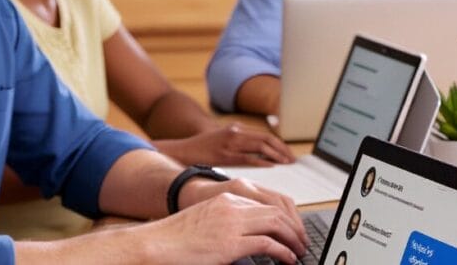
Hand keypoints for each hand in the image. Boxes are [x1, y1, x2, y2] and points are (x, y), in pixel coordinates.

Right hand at [129, 192, 309, 262]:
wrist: (154, 244)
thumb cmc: (175, 238)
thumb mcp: (206, 222)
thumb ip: (228, 224)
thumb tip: (250, 237)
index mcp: (227, 198)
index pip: (267, 203)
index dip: (286, 218)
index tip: (293, 230)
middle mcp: (232, 206)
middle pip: (277, 211)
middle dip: (295, 228)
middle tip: (302, 242)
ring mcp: (232, 223)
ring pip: (277, 224)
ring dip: (293, 239)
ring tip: (299, 251)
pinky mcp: (230, 243)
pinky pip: (268, 244)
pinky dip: (283, 252)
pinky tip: (287, 259)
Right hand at [158, 124, 295, 166]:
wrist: (184, 151)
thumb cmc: (203, 147)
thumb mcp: (223, 137)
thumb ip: (239, 139)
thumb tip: (258, 149)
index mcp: (236, 128)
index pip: (264, 134)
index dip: (279, 143)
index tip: (288, 152)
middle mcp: (235, 133)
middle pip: (266, 138)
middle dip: (282, 149)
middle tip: (292, 159)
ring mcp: (230, 143)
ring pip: (260, 146)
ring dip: (276, 155)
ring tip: (285, 163)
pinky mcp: (225, 155)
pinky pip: (248, 158)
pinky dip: (261, 161)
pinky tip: (271, 165)